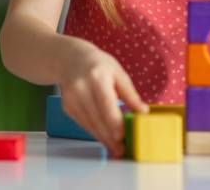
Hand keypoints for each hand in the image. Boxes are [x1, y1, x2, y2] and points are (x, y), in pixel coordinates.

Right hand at [58, 39, 146, 155]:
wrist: (69, 60)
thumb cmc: (98, 65)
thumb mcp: (117, 72)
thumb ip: (130, 93)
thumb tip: (142, 111)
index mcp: (96, 77)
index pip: (105, 104)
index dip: (113, 122)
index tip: (122, 136)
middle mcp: (80, 89)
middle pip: (96, 118)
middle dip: (109, 137)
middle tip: (122, 150)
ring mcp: (71, 99)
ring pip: (89, 124)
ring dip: (102, 138)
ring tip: (115, 149)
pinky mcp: (67, 107)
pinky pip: (83, 124)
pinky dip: (94, 132)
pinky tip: (104, 138)